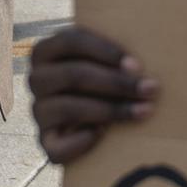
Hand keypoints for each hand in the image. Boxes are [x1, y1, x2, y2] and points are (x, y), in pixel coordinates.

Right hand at [28, 27, 157, 162]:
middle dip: (116, 83)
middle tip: (150, 89)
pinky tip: (104, 135)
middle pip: (74, 75)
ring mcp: (38, 111)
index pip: (72, 41)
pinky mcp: (45, 141)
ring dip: (111, 110)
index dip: (105, 51)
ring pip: (69, 108)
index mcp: (46, 51)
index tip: (137, 65)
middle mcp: (37, 79)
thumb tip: (140, 60)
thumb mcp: (104, 60)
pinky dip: (82, 141)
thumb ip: (114, 54)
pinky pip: (57, 146)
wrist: (91, 119)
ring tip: (143, 111)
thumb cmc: (105, 80)